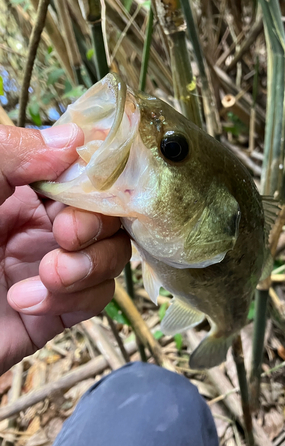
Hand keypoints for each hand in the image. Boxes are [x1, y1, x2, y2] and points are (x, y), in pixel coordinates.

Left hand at [0, 124, 129, 374]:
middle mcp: (44, 225)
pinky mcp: (60, 309)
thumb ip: (10, 152)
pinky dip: (75, 299)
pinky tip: (27, 303)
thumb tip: (74, 136)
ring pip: (113, 255)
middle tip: (66, 236)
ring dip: (90, 265)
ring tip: (48, 275)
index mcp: (22, 191)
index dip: (95, 183)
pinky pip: (99, 297)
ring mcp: (55, 266)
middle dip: (95, 226)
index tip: (82, 194)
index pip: (84, 176)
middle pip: (109, 215)